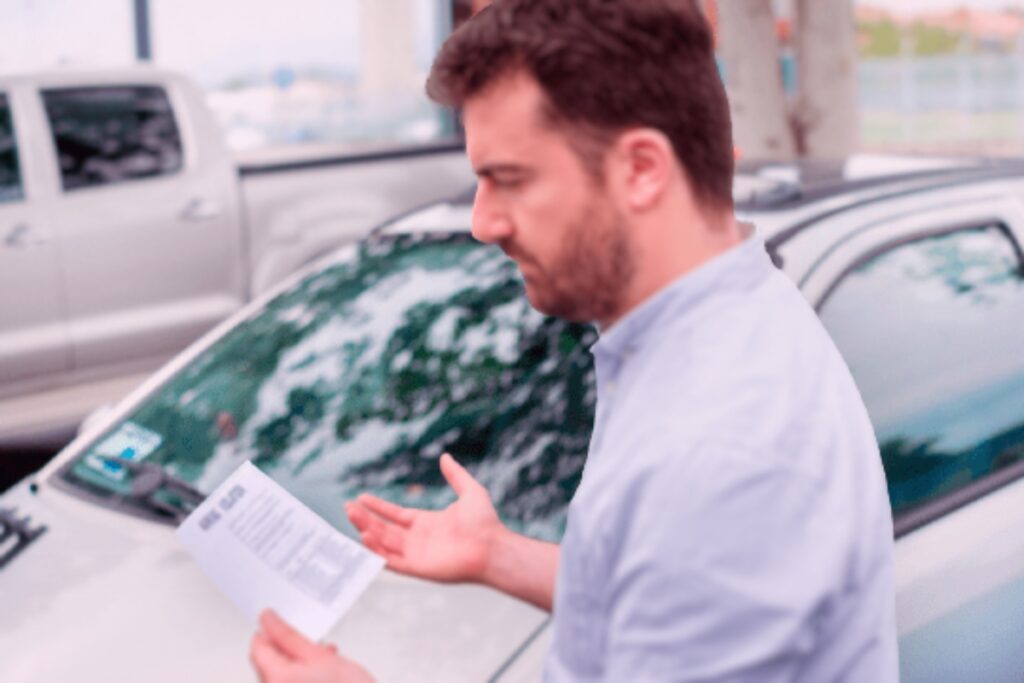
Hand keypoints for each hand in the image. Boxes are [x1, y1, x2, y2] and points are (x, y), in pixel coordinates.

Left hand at [249, 610, 372, 682]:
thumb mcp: (321, 656)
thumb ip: (289, 636)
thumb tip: (269, 620)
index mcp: (276, 679)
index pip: (257, 647)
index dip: (269, 630)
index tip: (279, 620)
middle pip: (268, 662)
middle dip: (288, 649)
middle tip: (312, 642)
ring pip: (280, 673)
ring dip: (298, 663)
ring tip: (324, 659)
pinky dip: (301, 676)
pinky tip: (322, 674)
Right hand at [345, 453, 503, 582]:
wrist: (493, 547)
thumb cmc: (485, 523)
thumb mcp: (470, 491)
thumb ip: (456, 475)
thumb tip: (445, 457)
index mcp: (427, 523)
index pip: (396, 515)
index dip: (378, 507)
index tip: (361, 498)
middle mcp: (419, 540)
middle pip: (385, 528)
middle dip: (365, 518)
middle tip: (347, 507)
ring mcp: (417, 555)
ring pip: (384, 543)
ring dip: (367, 530)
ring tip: (352, 516)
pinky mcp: (418, 568)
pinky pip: (392, 561)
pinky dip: (377, 552)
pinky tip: (365, 537)